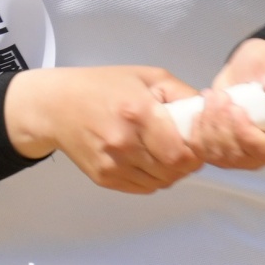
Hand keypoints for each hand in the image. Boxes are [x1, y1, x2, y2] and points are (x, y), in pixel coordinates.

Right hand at [4, 66, 201, 194]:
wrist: (57, 106)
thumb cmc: (104, 86)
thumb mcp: (148, 77)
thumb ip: (181, 94)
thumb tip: (208, 113)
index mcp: (138, 113)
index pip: (181, 153)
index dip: (197, 151)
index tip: (198, 141)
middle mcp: (124, 143)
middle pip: (173, 171)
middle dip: (188, 162)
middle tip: (185, 146)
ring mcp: (113, 165)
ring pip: (161, 183)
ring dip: (172, 171)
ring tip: (165, 151)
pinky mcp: (104, 179)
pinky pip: (144, 188)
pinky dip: (154, 178)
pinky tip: (148, 159)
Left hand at [186, 38, 264, 169]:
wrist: (252, 66)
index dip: (247, 135)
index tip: (236, 109)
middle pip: (242, 157)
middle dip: (223, 129)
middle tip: (220, 97)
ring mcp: (248, 153)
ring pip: (223, 157)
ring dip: (210, 128)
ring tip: (211, 97)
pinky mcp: (228, 149)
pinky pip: (208, 154)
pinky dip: (199, 134)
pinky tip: (201, 112)